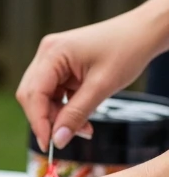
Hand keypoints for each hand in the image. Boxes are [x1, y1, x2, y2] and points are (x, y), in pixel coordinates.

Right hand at [16, 4, 166, 152]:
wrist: (143, 32)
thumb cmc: (127, 50)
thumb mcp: (102, 87)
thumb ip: (77, 114)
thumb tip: (57, 140)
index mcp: (53, 53)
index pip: (33, 94)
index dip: (38, 121)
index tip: (48, 144)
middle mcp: (47, 53)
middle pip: (32, 96)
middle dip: (48, 119)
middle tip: (65, 138)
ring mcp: (53, 59)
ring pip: (43, 97)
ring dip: (58, 116)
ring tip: (84, 128)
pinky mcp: (61, 66)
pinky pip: (54, 93)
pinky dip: (65, 108)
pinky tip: (82, 117)